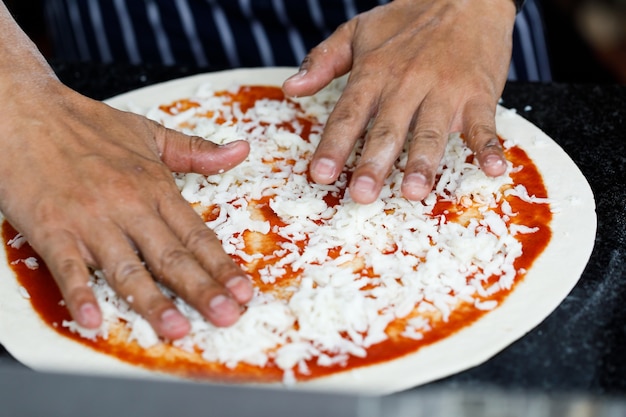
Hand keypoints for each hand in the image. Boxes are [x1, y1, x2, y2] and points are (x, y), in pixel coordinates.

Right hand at [0, 59, 252, 339]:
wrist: (22, 109)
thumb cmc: (85, 124)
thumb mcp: (148, 132)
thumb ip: (195, 150)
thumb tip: (241, 151)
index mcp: (154, 186)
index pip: (197, 235)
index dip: (222, 266)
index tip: (243, 291)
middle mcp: (128, 205)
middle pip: (172, 257)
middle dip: (202, 290)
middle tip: (227, 317)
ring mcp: (89, 219)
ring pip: (127, 268)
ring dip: (153, 301)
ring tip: (177, 329)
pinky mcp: (50, 227)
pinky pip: (67, 266)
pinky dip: (80, 293)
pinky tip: (95, 320)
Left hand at [283, 0, 514, 202]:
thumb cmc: (408, 19)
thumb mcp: (358, 31)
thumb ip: (322, 60)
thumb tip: (289, 88)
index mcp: (374, 72)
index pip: (348, 114)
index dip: (333, 146)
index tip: (319, 175)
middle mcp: (406, 83)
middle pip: (387, 129)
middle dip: (373, 164)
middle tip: (361, 196)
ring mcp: (444, 89)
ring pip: (431, 131)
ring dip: (423, 162)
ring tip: (413, 192)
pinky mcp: (478, 93)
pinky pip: (483, 124)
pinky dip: (489, 147)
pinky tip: (492, 170)